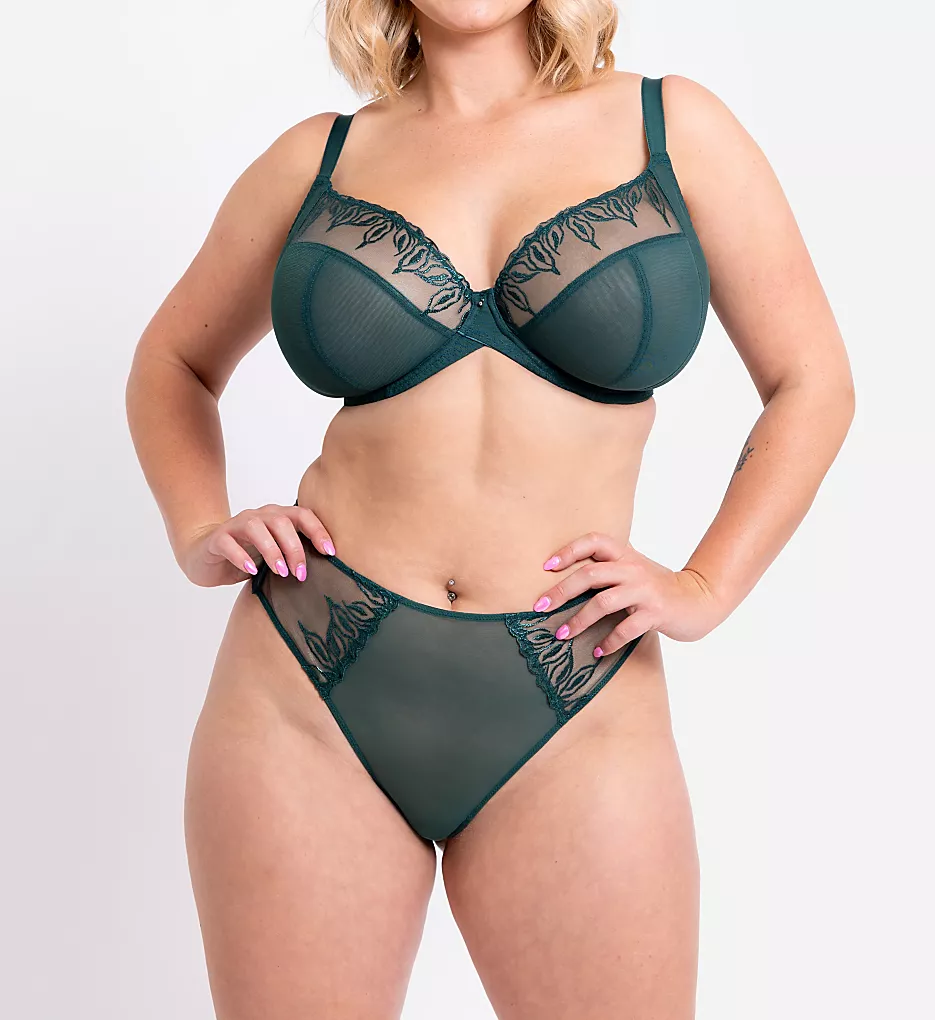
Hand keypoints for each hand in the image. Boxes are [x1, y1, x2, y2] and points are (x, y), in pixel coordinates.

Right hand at [178, 503, 335, 587]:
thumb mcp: (276, 556)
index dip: (318, 531)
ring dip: (272, 550)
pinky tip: (252, 570)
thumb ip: (294, 556)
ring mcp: (236, 525)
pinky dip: (241, 556)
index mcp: (277, 517)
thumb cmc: (247, 556)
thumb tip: (326, 573)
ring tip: (281, 572)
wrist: (205, 555)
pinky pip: (229, 542)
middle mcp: (258, 516)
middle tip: (301, 574)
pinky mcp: (217, 539)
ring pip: (256, 528)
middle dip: (295, 548)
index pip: (302, 515)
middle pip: (281, 522)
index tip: (330, 553)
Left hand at [534, 531, 720, 653]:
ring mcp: (645, 591)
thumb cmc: (657, 586)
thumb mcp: (632, 570)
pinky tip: (598, 651)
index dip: (569, 550)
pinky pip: (626, 628)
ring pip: (603, 602)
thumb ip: (606, 569)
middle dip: (561, 591)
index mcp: (625, 555)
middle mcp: (633, 569)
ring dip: (579, 621)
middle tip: (540, 606)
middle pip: (590, 574)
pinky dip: (609, 642)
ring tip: (562, 635)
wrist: (699, 598)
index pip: (594, 541)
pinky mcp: (656, 612)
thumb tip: (565, 580)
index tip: (547, 566)